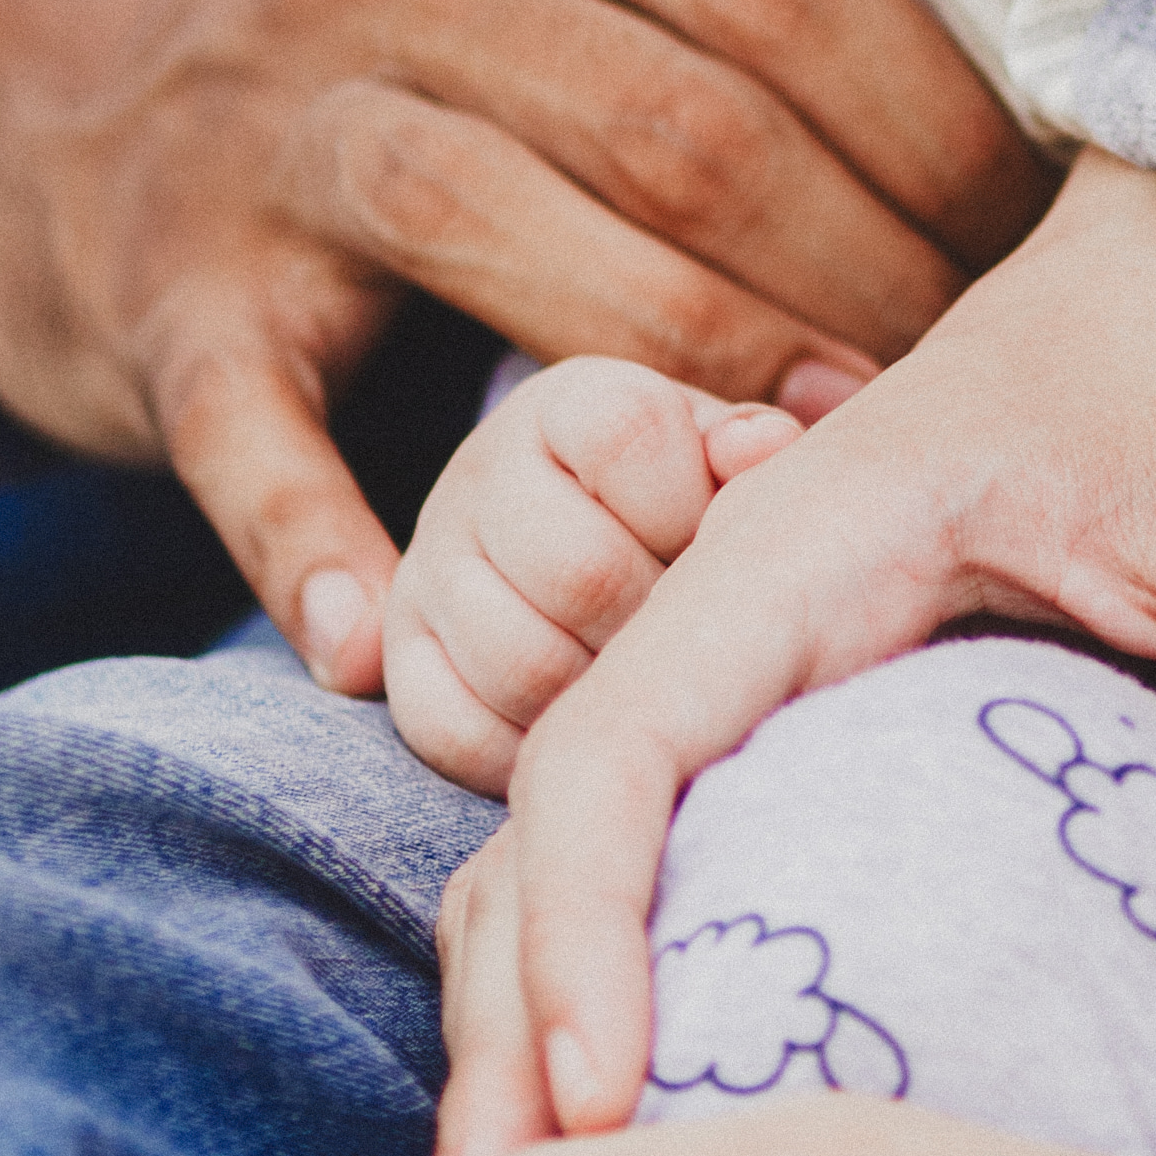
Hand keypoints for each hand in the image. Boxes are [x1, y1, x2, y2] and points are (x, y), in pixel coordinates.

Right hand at [0, 0, 1048, 687]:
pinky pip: (245, 422)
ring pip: (506, 236)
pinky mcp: (162, 287)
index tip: (1047, 250)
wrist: (45, 65)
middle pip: (685, 119)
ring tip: (798, 485)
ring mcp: (268, 118)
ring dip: (682, 378)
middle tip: (963, 395)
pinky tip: (387, 643)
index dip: (948, 131)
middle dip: (861, 272)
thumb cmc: (415, 4)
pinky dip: (316, 538)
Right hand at [383, 355, 823, 795]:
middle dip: (656, 625)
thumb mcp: (726, 462)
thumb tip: (756, 450)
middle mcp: (481, 471)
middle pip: (580, 572)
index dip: (690, 508)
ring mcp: (429, 565)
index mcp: (571, 401)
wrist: (588, 553)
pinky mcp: (399, 654)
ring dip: (602, 699)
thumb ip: (755, 450)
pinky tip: (580, 731)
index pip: (629, 436)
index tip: (711, 547)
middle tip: (689, 645)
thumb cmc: (689, 511)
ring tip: (645, 689)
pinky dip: (528, 754)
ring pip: (521, 665)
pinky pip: (453, 732)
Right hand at [420, 151, 1155, 1155]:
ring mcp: (744, 665)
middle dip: (504, 1038)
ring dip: (526, 1032)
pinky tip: (636, 1142)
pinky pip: (654, 855)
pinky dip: (610, 986)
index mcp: (806, 548)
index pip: (612, 744)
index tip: (597, 1112)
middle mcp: (733, 609)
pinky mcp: (789, 721)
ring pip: (565, 856)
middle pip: (540, 831)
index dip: (580, 934)